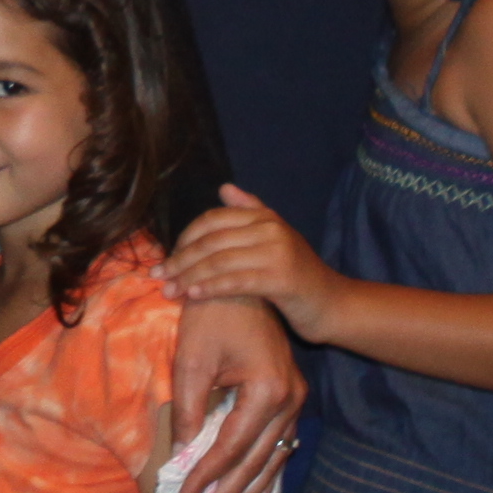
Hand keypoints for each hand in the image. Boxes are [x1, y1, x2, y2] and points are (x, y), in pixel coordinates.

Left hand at [158, 279, 307, 492]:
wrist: (241, 282)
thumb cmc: (212, 314)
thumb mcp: (190, 361)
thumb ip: (188, 411)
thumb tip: (181, 455)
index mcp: (268, 391)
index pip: (231, 448)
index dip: (205, 478)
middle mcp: (290, 400)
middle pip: (255, 462)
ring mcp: (295, 400)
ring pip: (271, 459)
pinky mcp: (290, 397)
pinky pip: (278, 444)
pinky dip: (262, 471)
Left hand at [168, 186, 332, 337]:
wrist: (334, 305)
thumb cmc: (299, 277)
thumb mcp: (276, 240)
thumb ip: (252, 213)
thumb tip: (224, 188)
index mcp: (265, 218)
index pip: (213, 220)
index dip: (185, 238)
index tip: (165, 257)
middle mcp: (270, 229)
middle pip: (212, 240)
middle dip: (180, 259)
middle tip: (158, 275)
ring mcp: (277, 253)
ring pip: (219, 261)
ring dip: (188, 277)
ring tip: (168, 291)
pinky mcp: (281, 279)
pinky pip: (235, 282)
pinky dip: (210, 288)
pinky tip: (192, 296)